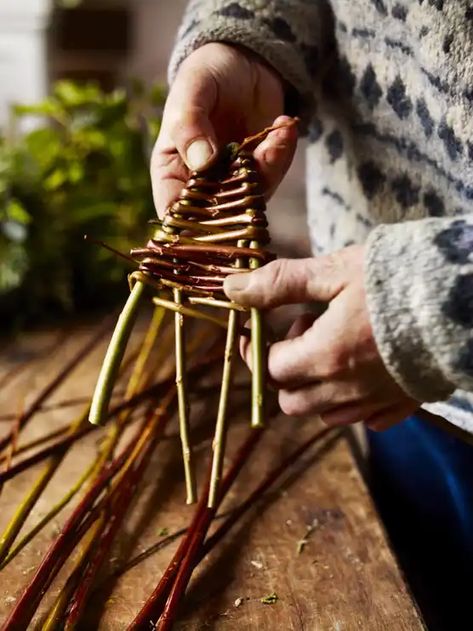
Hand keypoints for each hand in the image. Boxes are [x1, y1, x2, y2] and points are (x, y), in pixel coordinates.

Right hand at [151, 43, 297, 215]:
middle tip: (260, 158)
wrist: (243, 61)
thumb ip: (190, 125)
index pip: (176, 214)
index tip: (217, 215)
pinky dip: (282, 156)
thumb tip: (201, 162)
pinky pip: (272, 179)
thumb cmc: (206, 74)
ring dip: (269, 169)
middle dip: (242, 196)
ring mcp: (232, 183)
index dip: (192, 227)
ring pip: (250, 200)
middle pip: (218, 217)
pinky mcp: (259, 175)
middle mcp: (201, 185)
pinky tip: (284, 126)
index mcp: (171, 171)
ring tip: (277, 131)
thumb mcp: (193, 91)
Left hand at [224, 246, 418, 430]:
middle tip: (304, 331)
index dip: (256, 349)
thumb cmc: (396, 279)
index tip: (257, 329)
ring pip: (324, 412)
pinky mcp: (402, 404)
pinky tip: (363, 369)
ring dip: (315, 385)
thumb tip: (231, 287)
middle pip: (291, 400)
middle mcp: (346, 390)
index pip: (270, 368)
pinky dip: (352, 400)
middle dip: (284, 370)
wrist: (462, 298)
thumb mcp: (333, 273)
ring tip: (336, 344)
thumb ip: (280, 283)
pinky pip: (366, 418)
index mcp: (324, 356)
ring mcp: (376, 401)